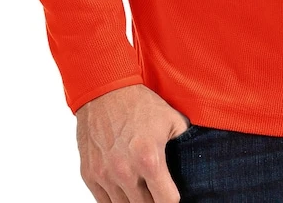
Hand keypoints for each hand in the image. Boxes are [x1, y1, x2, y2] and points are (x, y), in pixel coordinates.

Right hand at [76, 84, 191, 202]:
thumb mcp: (171, 118)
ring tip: (142, 190)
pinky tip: (125, 190)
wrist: (105, 90)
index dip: (173, 200)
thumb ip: (183, 142)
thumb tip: (192, 158)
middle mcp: (126, 173)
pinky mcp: (89, 175)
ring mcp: (105, 176)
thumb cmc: (139, 103)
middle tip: (157, 190)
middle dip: (154, 201)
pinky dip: (116, 200)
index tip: (173, 194)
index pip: (167, 201)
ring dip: (135, 201)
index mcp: (150, 160)